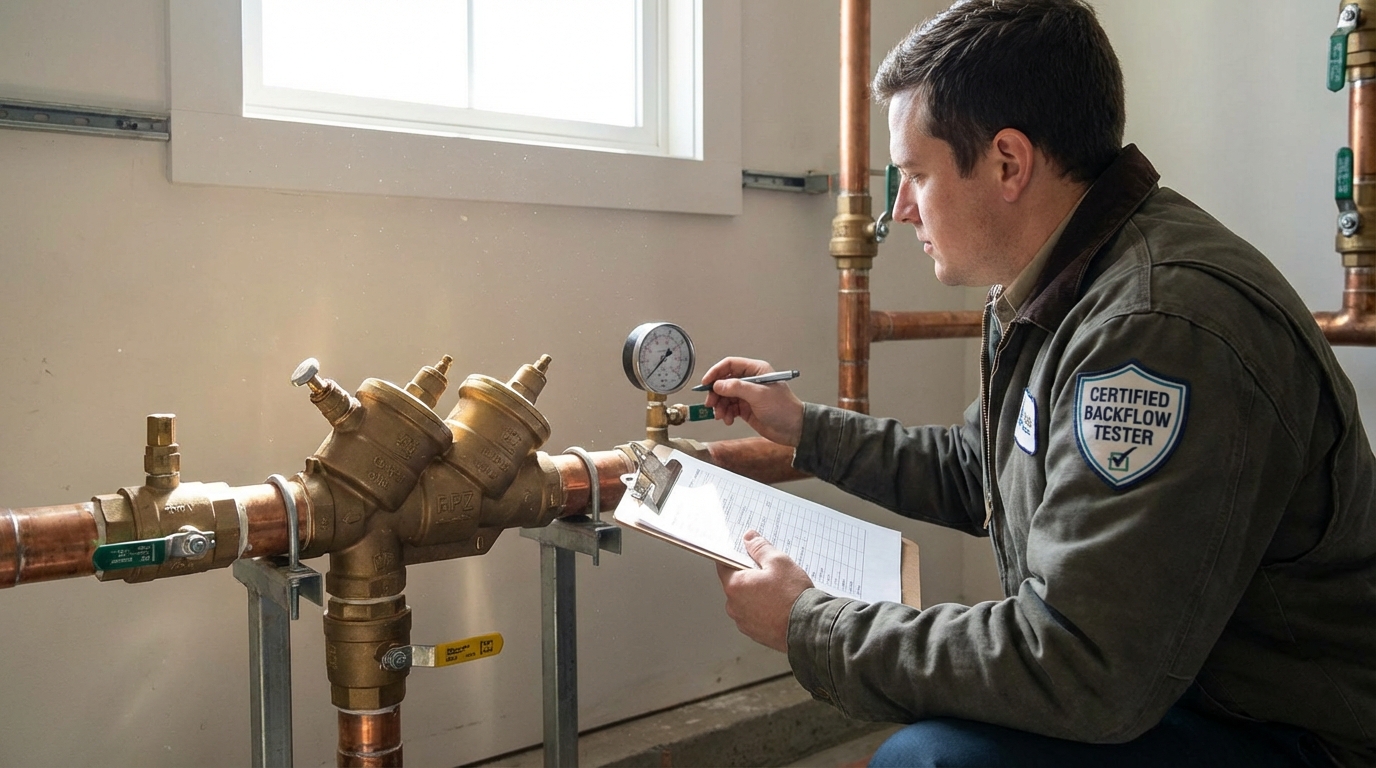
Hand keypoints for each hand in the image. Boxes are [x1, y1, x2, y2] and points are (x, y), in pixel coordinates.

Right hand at [700, 357, 804, 446]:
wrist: (794, 429)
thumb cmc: (783, 408)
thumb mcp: (758, 395)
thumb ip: (736, 388)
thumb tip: (717, 385)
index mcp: (756, 370)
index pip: (730, 365)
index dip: (716, 372)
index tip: (706, 383)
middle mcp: (750, 381)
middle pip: (724, 382)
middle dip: (716, 393)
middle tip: (711, 403)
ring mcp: (748, 395)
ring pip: (725, 396)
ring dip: (720, 406)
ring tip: (721, 415)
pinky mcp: (746, 408)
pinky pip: (730, 408)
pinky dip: (726, 413)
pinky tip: (729, 419)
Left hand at [716, 531, 813, 651]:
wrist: (809, 627)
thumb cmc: (793, 596)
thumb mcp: (779, 561)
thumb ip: (760, 548)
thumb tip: (749, 539)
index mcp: (735, 586)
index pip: (724, 564)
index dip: (735, 556)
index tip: (744, 553)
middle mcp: (734, 606)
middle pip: (736, 584)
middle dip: (749, 576)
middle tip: (769, 573)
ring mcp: (744, 622)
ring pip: (745, 601)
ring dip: (756, 594)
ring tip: (777, 592)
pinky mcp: (755, 633)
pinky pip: (754, 615)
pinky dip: (763, 609)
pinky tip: (778, 605)